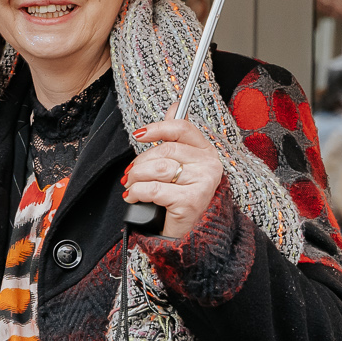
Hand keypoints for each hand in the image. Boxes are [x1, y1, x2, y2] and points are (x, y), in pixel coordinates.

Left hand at [122, 118, 223, 239]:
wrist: (186, 234)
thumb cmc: (178, 197)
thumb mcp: (179, 165)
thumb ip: (176, 137)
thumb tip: (175, 106)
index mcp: (206, 151)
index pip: (182, 128)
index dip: (157, 128)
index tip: (138, 135)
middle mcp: (210, 165)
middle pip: (166, 150)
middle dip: (141, 162)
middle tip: (131, 174)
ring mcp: (203, 183)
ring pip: (158, 168)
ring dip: (136, 177)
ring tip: (131, 186)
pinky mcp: (192, 201)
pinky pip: (153, 189)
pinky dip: (136, 193)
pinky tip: (133, 197)